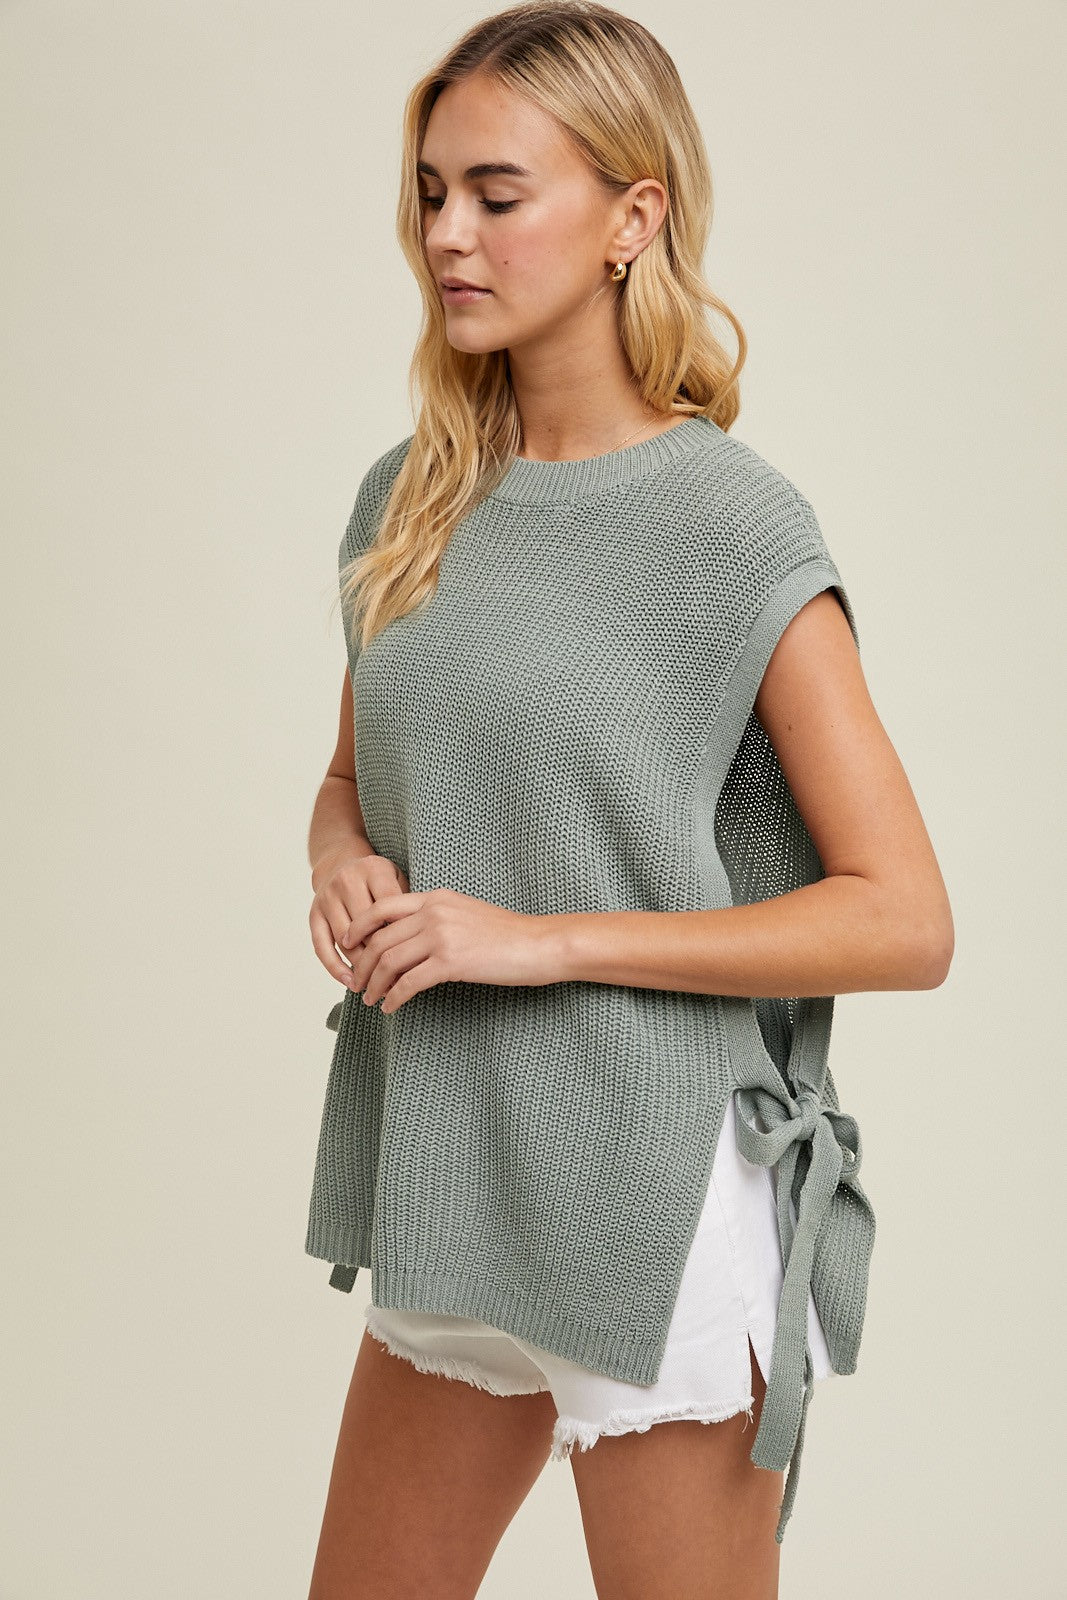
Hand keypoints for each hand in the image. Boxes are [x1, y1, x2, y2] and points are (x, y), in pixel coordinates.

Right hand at [309, 847, 410, 987]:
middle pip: (366, 928)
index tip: (416, 961)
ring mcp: (328, 897)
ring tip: (379, 986)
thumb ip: (406, 907)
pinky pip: (321, 946)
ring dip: (362, 967)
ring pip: (346, 941)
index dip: (401, 937)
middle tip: (399, 981)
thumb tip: (418, 949)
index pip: (389, 910)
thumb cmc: (379, 880)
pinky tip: (349, 982)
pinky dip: (335, 967)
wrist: (342, 863)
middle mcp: (347, 881)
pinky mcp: (314, 914)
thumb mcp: (399, 881)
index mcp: (374, 870)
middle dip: (383, 957)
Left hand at [340, 886, 559, 1013]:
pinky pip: (409, 982)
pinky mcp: (450, 961)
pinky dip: (394, 997)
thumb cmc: (507, 934)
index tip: (347, 945)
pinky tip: (391, 1007)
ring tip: (370, 1000)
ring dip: (374, 985)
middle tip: (356, 984)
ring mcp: (441, 935)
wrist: (539, 943)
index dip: (359, 927)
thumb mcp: (466, 913)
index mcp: (435, 898)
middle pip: (380, 939)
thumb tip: (411, 937)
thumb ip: (437, 917)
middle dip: (362, 965)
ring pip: (389, 962)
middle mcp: (433, 912)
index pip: (382, 907)